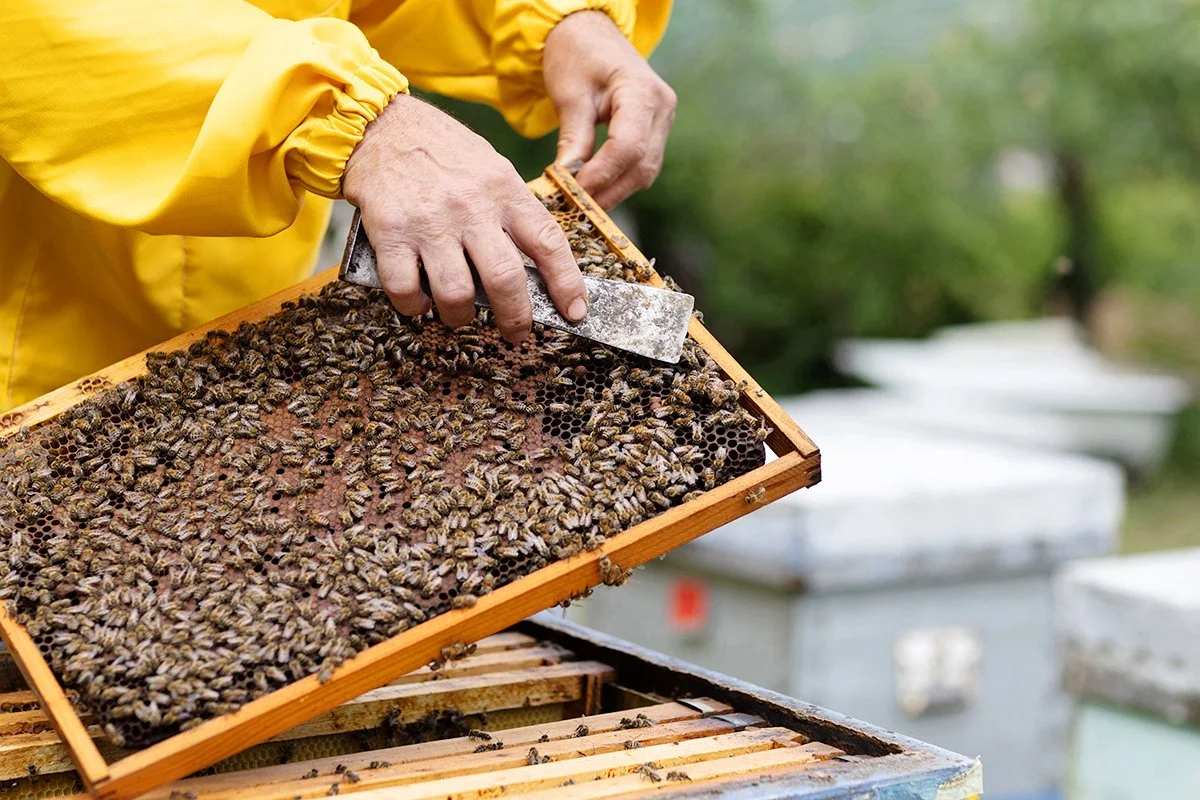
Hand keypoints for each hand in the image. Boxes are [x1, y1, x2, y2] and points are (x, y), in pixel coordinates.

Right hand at [341, 94, 586, 341]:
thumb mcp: (491, 166)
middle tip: (516, 333)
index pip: (548, 243)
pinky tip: (419, 301)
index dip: (567, 283)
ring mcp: (429, 221)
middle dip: (516, 318)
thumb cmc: (441, 150)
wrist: (379, 124)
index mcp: (503, 189)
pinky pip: (406, 289)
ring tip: (460, 315)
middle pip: (506, 279)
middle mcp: (471, 206)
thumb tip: (537, 266)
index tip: (575, 311)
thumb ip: (513, 211)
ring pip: (457, 294)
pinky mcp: (390, 232)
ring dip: (461, 317)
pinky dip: (414, 306)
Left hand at [544, 10, 676, 208]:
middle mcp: (662, 109)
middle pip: (641, 165)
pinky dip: (618, 182)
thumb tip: (567, 181)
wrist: (590, 34)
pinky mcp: (656, 132)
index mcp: (642, 92)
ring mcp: (663, 122)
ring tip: (582, 205)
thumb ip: (574, 138)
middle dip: (608, 192)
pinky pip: (640, 166)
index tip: (574, 192)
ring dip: (613, 192)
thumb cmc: (578, 56)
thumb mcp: (569, 94)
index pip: (628, 147)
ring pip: (645, 172)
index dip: (602, 175)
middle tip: (575, 209)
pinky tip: (594, 191)